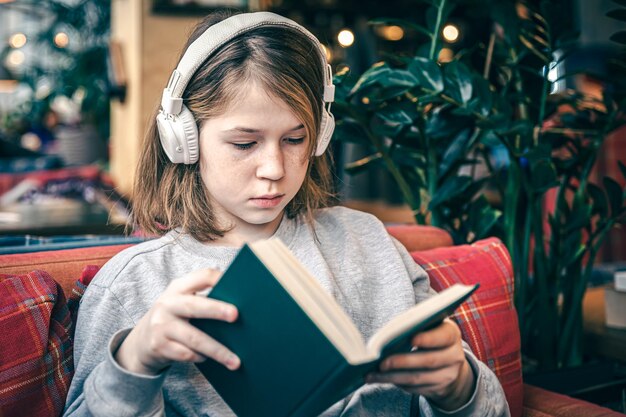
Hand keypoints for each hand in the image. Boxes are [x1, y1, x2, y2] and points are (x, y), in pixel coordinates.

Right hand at [115, 269, 239, 375]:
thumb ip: (203, 297)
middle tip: (236, 316)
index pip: (201, 276)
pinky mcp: (159, 346)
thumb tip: (239, 302)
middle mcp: (167, 304)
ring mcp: (161, 325)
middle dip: (216, 310)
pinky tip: (208, 358)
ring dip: (217, 350)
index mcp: (178, 287)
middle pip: (195, 306)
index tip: (238, 284)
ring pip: (194, 338)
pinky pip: (186, 354)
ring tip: (235, 361)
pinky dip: (201, 357)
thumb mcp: (182, 300)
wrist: (141, 340)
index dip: (219, 279)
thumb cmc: (174, 317)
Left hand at [366, 318, 474, 410]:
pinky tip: (379, 378)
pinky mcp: (438, 389)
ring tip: (372, 374)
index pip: (443, 337)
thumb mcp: (430, 326)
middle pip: (428, 361)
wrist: (448, 360)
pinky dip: (396, 383)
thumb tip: (390, 333)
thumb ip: (416, 325)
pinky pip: (415, 388)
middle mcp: (455, 356)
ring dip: (393, 377)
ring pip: (418, 378)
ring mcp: (448, 375)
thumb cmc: (430, 334)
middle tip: (381, 363)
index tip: (411, 338)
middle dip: (403, 362)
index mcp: (452, 334)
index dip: (428, 338)